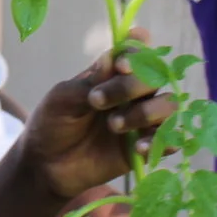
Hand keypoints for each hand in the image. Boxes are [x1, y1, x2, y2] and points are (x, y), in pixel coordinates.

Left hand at [17, 39, 171, 203]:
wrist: (46, 165)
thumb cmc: (53, 123)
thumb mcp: (63, 99)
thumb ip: (89, 82)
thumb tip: (111, 58)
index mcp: (112, 74)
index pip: (138, 52)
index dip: (138, 52)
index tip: (120, 65)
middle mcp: (133, 93)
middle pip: (156, 76)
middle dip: (130, 87)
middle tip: (97, 101)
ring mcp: (141, 120)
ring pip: (169, 105)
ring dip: (146, 112)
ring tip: (114, 126)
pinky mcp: (145, 147)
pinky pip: (170, 139)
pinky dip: (159, 140)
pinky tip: (137, 147)